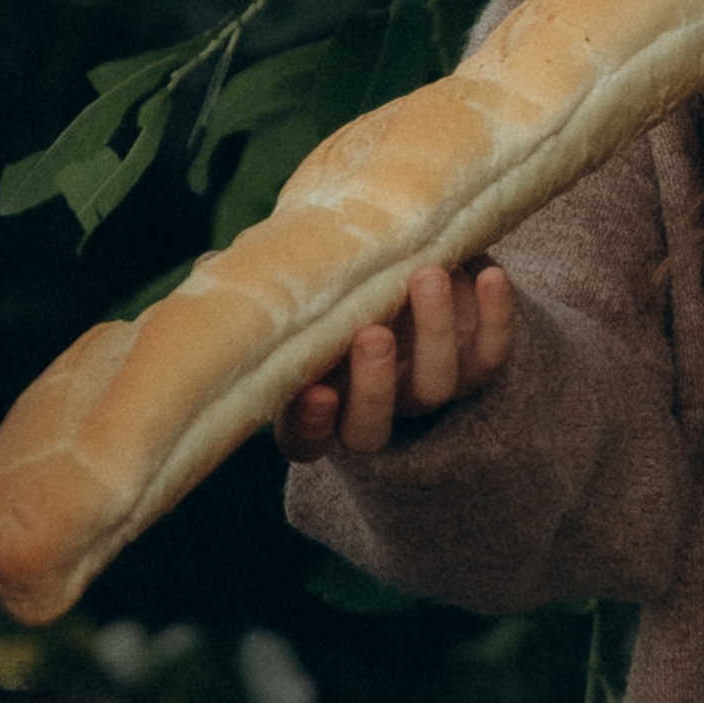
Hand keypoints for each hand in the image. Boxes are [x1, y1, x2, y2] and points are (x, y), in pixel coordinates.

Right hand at [276, 262, 514, 459]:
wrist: (408, 269)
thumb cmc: (333, 285)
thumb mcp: (297, 291)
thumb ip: (262, 287)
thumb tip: (207, 262)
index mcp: (316, 401)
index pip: (305, 440)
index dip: (310, 425)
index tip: (315, 391)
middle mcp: (372, 408)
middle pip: (371, 427)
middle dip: (373, 385)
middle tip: (373, 333)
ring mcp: (426, 388)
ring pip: (435, 385)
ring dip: (433, 331)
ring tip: (427, 275)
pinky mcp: (476, 363)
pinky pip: (491, 354)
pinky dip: (495, 316)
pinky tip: (489, 273)